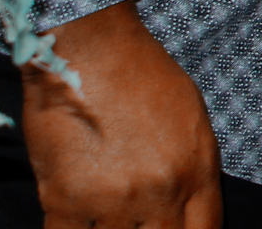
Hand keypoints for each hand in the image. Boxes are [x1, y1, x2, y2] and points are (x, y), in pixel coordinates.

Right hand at [21, 1, 220, 228]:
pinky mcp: (65, 203)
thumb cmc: (140, 73)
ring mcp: (113, 201)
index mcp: (196, 169)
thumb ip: (193, 167)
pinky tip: (77, 222)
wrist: (90, 50)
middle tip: (141, 223)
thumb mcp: (190, 116)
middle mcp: (160, 192)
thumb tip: (186, 205)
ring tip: (110, 217)